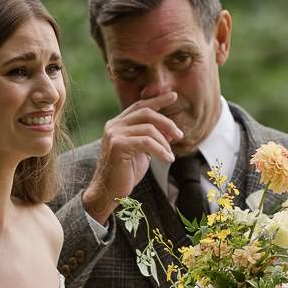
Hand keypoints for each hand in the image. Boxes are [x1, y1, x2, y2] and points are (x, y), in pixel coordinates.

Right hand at [82, 93, 180, 222]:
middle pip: (146, 113)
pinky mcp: (118, 146)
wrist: (108, 192)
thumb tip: (172, 131)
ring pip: (148, 129)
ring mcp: (114, 134)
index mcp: (117, 124)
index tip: (173, 96)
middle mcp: (114, 126)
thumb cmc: (124, 173)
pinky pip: (146, 142)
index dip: (157, 100)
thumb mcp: (140, 151)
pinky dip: (161, 150)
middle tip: (179, 135)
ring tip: (170, 155)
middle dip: (166, 123)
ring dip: (164, 142)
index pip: (140, 106)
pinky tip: (167, 159)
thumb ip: (150, 138)